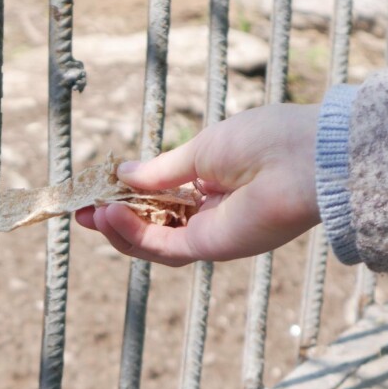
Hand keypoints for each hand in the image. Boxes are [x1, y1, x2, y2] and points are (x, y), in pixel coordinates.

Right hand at [76, 102, 321, 266]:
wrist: (305, 159)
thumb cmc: (264, 140)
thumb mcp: (201, 149)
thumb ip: (160, 170)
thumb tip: (124, 172)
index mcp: (214, 183)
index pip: (162, 199)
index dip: (128, 197)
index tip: (98, 189)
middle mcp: (212, 213)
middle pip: (152, 225)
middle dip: (114, 219)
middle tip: (82, 211)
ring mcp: (211, 233)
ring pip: (153, 242)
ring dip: (117, 230)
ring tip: (90, 214)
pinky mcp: (211, 248)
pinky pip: (162, 248)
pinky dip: (133, 235)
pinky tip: (109, 215)